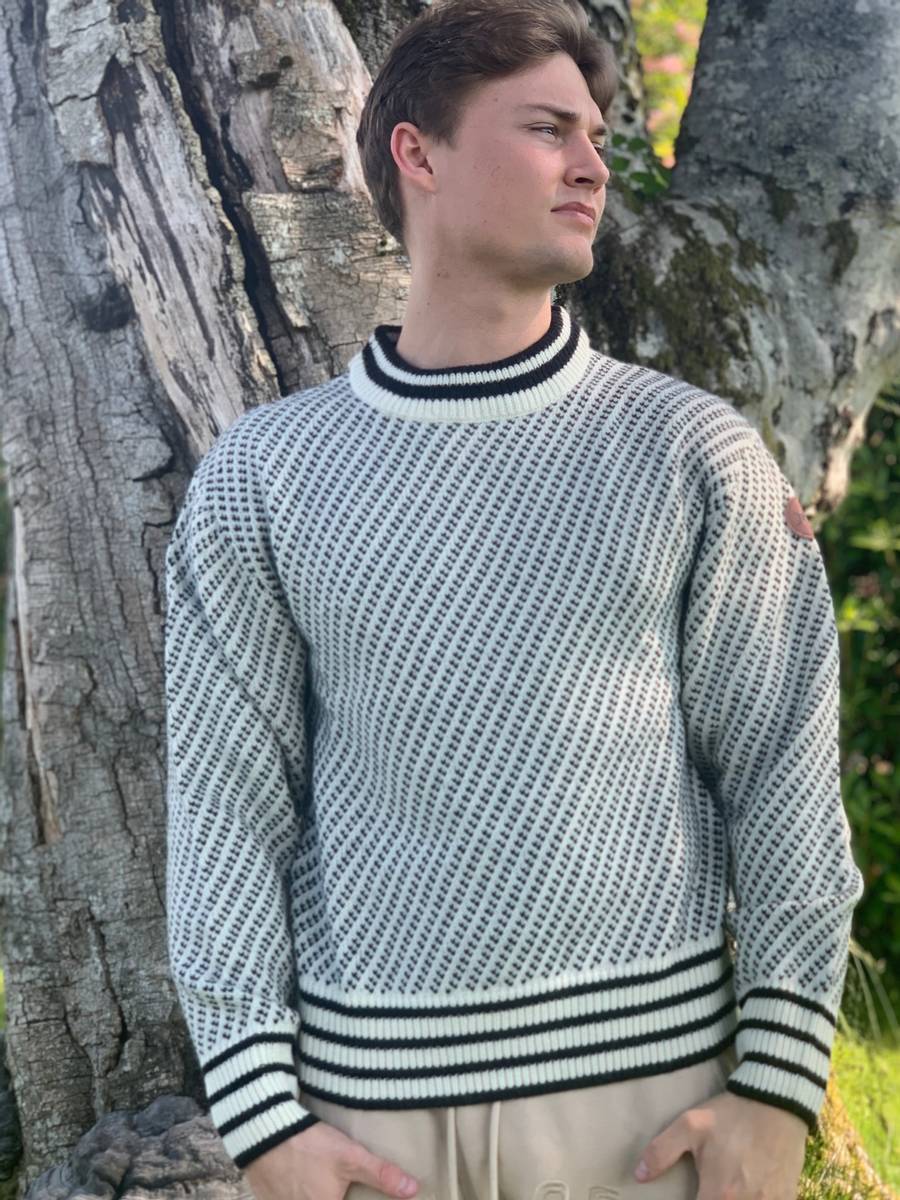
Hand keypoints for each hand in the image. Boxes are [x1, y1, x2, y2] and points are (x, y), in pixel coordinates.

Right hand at [242, 1120, 419, 1199]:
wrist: (264, 1130)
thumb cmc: (310, 1146)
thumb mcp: (350, 1157)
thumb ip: (381, 1176)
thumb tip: (413, 1190)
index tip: (352, 1193)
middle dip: (336, 1195)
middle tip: (339, 1186)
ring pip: (305, 1199)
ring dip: (316, 1191)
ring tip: (320, 1181)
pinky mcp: (268, 1199)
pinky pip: (289, 1198)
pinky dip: (297, 1192)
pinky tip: (303, 1181)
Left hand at [633, 1089, 807, 1199]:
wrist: (775, 1102)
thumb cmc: (730, 1115)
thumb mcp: (690, 1125)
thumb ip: (661, 1152)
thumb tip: (639, 1175)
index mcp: (718, 1194)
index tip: (690, 1196)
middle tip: (706, 1190)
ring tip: (724, 1189)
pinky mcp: (786, 1198)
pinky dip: (756, 1199)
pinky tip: (750, 1190)